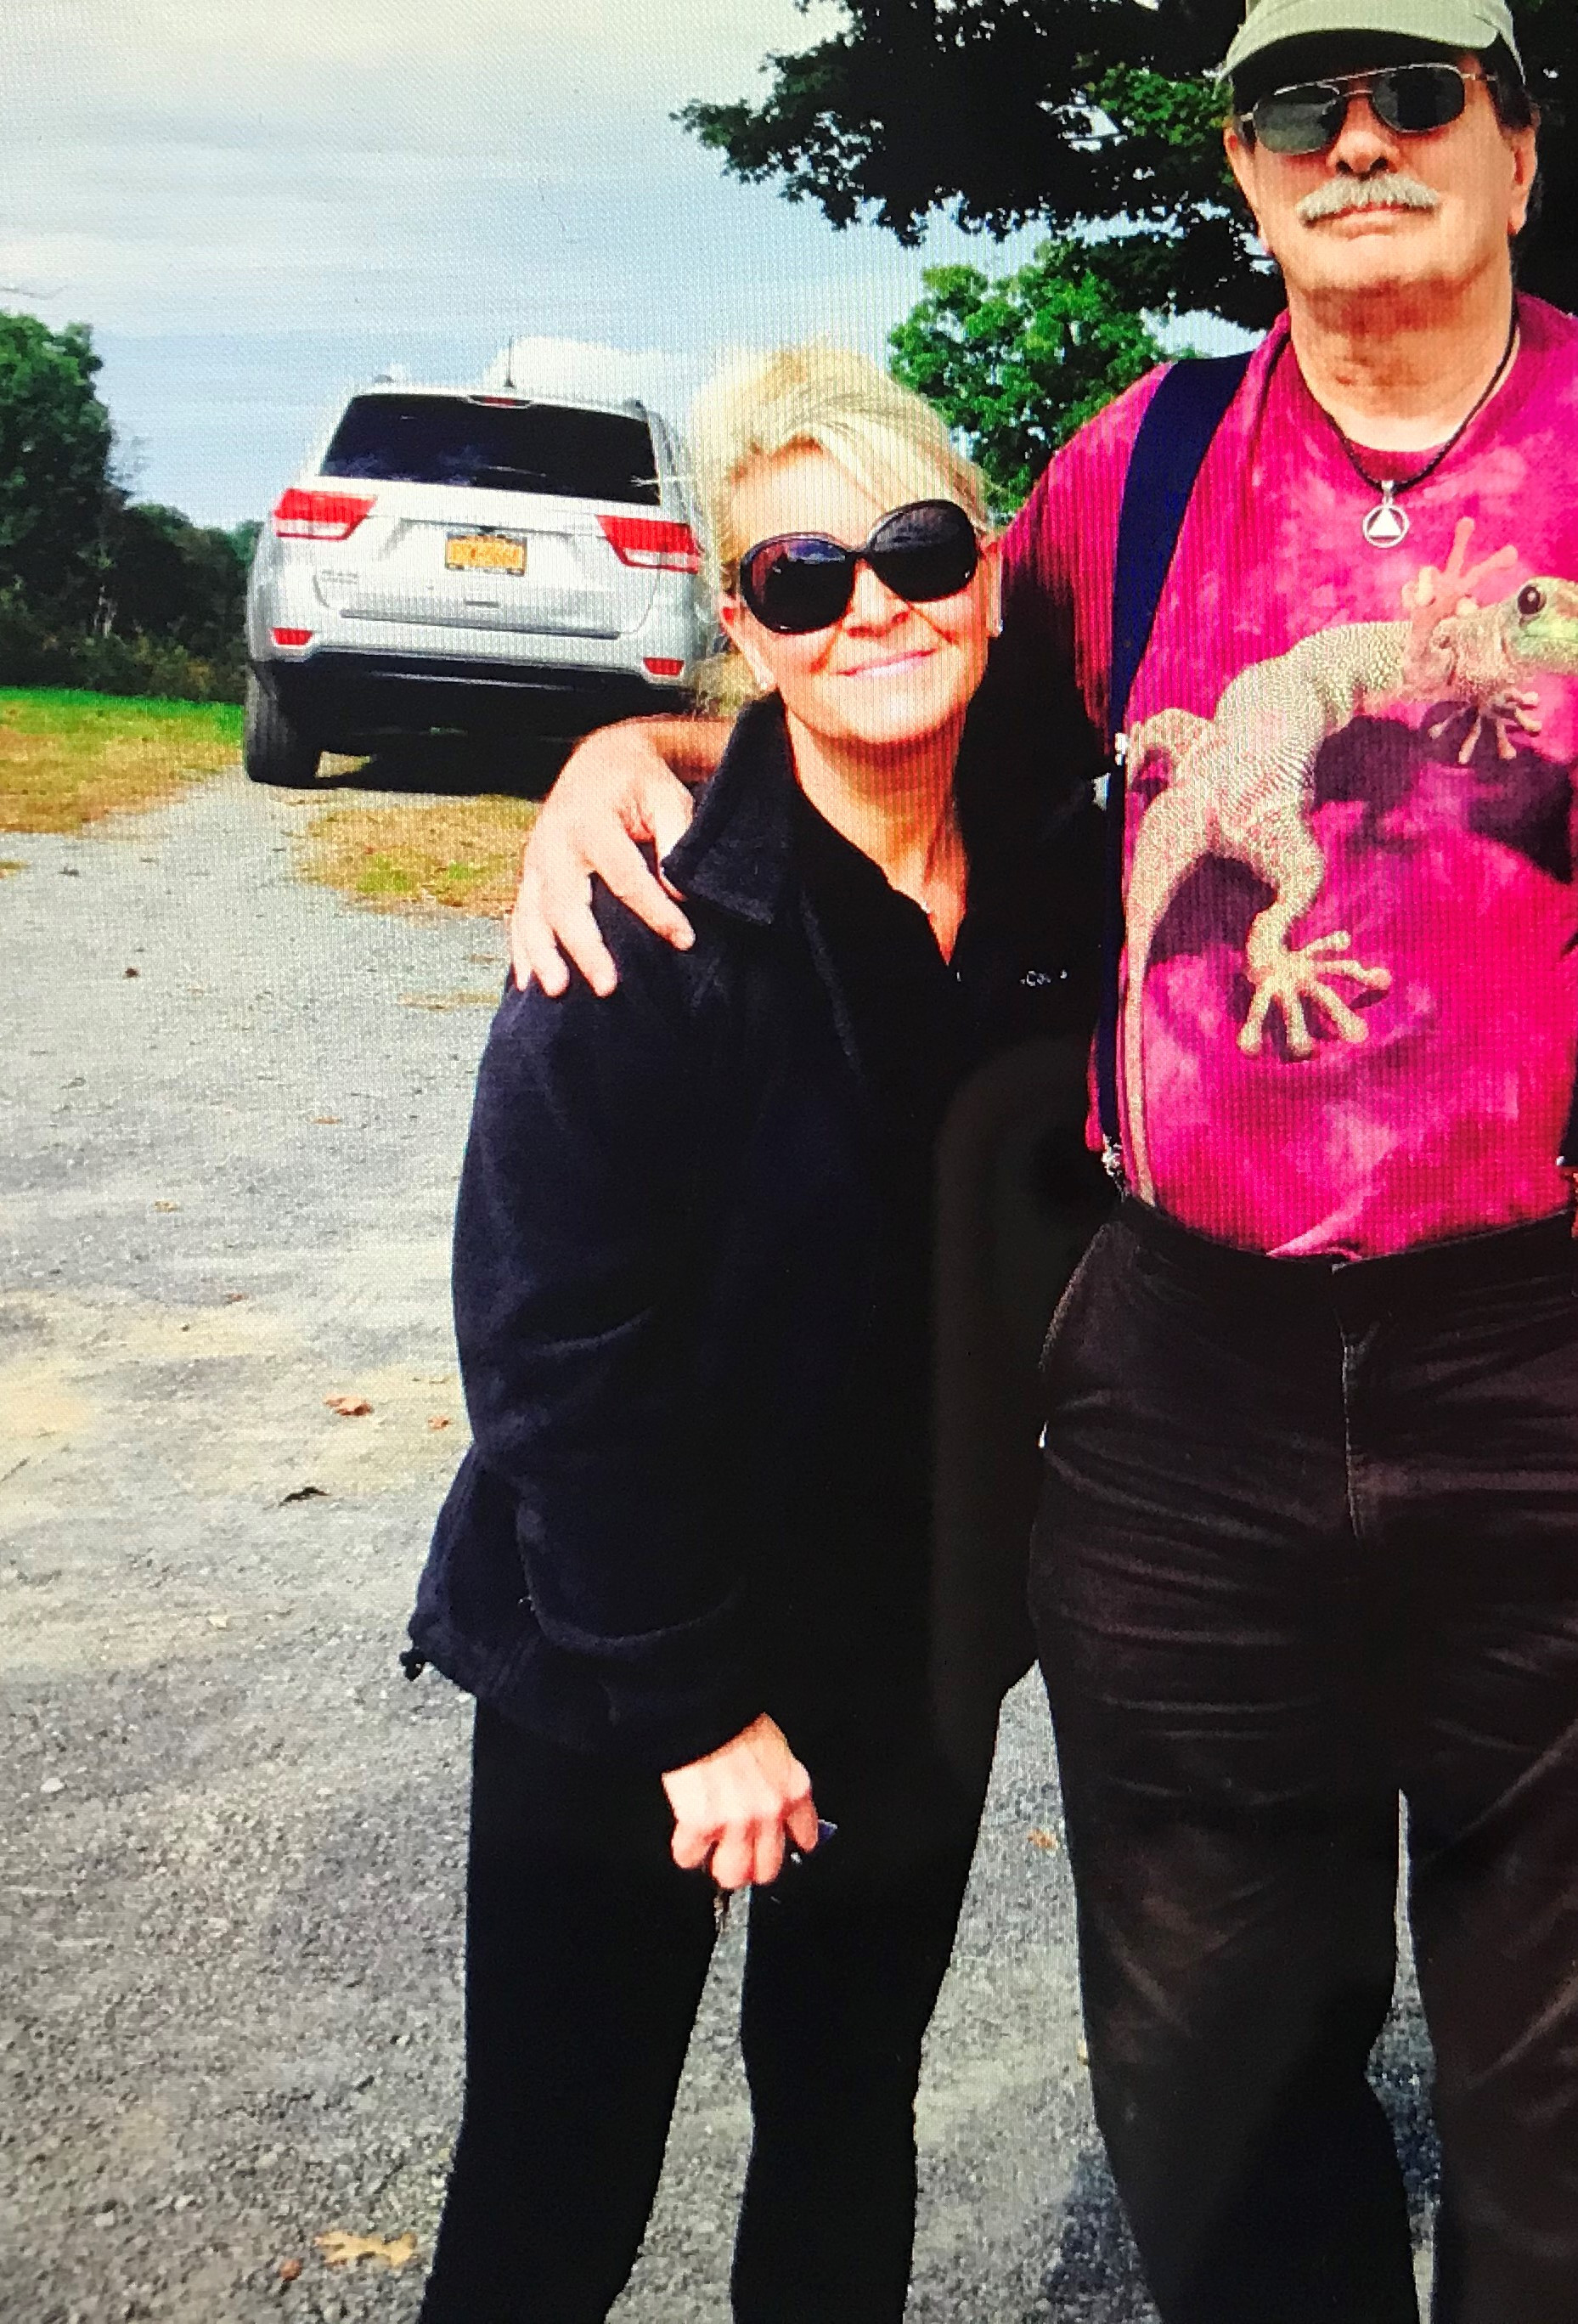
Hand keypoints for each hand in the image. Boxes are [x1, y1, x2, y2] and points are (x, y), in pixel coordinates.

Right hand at [509, 720, 708, 996]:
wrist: (600, 760)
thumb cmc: (640, 782)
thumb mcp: (667, 797)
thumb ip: (675, 839)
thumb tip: (678, 892)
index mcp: (591, 821)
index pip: (625, 876)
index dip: (656, 912)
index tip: (684, 940)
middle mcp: (555, 842)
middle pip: (567, 902)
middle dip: (586, 947)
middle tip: (608, 986)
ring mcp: (537, 860)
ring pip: (533, 912)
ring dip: (543, 955)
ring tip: (557, 992)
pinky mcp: (531, 874)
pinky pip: (520, 915)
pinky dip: (522, 949)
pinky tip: (527, 983)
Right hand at [662, 1713, 819, 1891]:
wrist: (704, 1704)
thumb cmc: (734, 1716)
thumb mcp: (775, 1746)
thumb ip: (778, 1779)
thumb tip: (772, 1800)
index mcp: (793, 1789)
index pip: (804, 1836)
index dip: (786, 1845)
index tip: (778, 1847)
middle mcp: (770, 1811)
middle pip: (767, 1869)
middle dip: (751, 1865)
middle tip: (738, 1856)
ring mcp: (737, 1822)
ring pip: (731, 1874)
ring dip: (719, 1866)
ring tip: (712, 1854)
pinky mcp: (702, 1824)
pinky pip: (690, 1856)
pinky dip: (686, 1850)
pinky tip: (687, 1837)